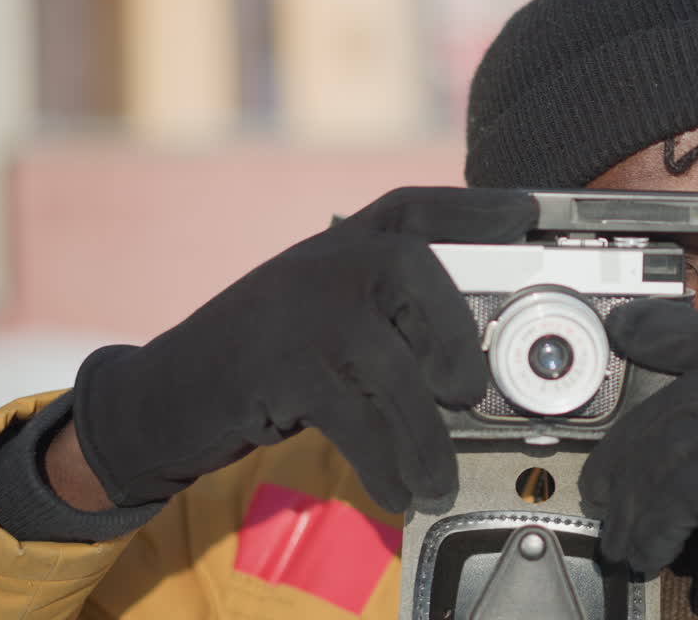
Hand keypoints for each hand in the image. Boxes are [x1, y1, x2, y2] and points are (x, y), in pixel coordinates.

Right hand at [71, 187, 536, 510]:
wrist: (171, 391)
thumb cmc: (272, 353)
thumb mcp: (329, 309)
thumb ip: (391, 312)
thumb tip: (477, 358)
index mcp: (346, 241)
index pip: (419, 207)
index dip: (477, 208)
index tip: (526, 212)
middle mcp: (328, 259)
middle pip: (417, 274)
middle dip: (455, 336)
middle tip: (469, 392)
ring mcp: (303, 308)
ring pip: (394, 369)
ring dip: (424, 435)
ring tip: (436, 475)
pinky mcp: (282, 365)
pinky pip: (357, 419)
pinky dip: (384, 463)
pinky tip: (396, 489)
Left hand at [579, 299, 697, 618]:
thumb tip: (643, 434)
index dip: (679, 330)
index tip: (627, 327)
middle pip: (695, 393)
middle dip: (630, 443)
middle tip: (599, 491)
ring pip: (679, 441)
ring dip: (634, 497)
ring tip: (624, 540)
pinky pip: (682, 490)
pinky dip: (651, 526)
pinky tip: (649, 555)